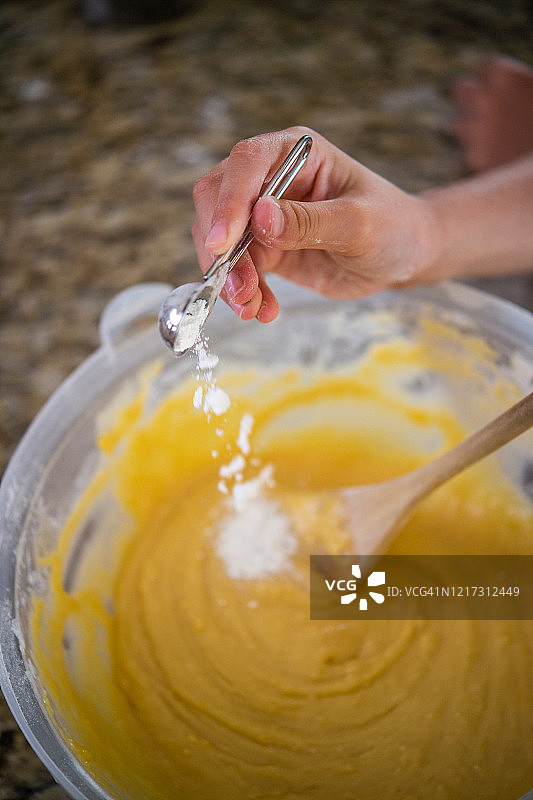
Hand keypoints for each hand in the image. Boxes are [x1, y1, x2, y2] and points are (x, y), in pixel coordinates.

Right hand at [192, 126, 437, 321]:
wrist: (403, 256)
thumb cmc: (392, 226)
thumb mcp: (359, 223)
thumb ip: (310, 221)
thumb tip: (260, 218)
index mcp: (296, 153)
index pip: (247, 163)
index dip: (228, 200)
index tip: (222, 244)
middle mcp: (272, 178)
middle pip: (217, 199)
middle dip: (220, 247)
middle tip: (238, 288)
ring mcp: (264, 215)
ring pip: (221, 241)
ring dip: (230, 278)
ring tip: (251, 308)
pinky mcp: (266, 249)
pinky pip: (238, 269)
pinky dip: (244, 293)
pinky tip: (262, 311)